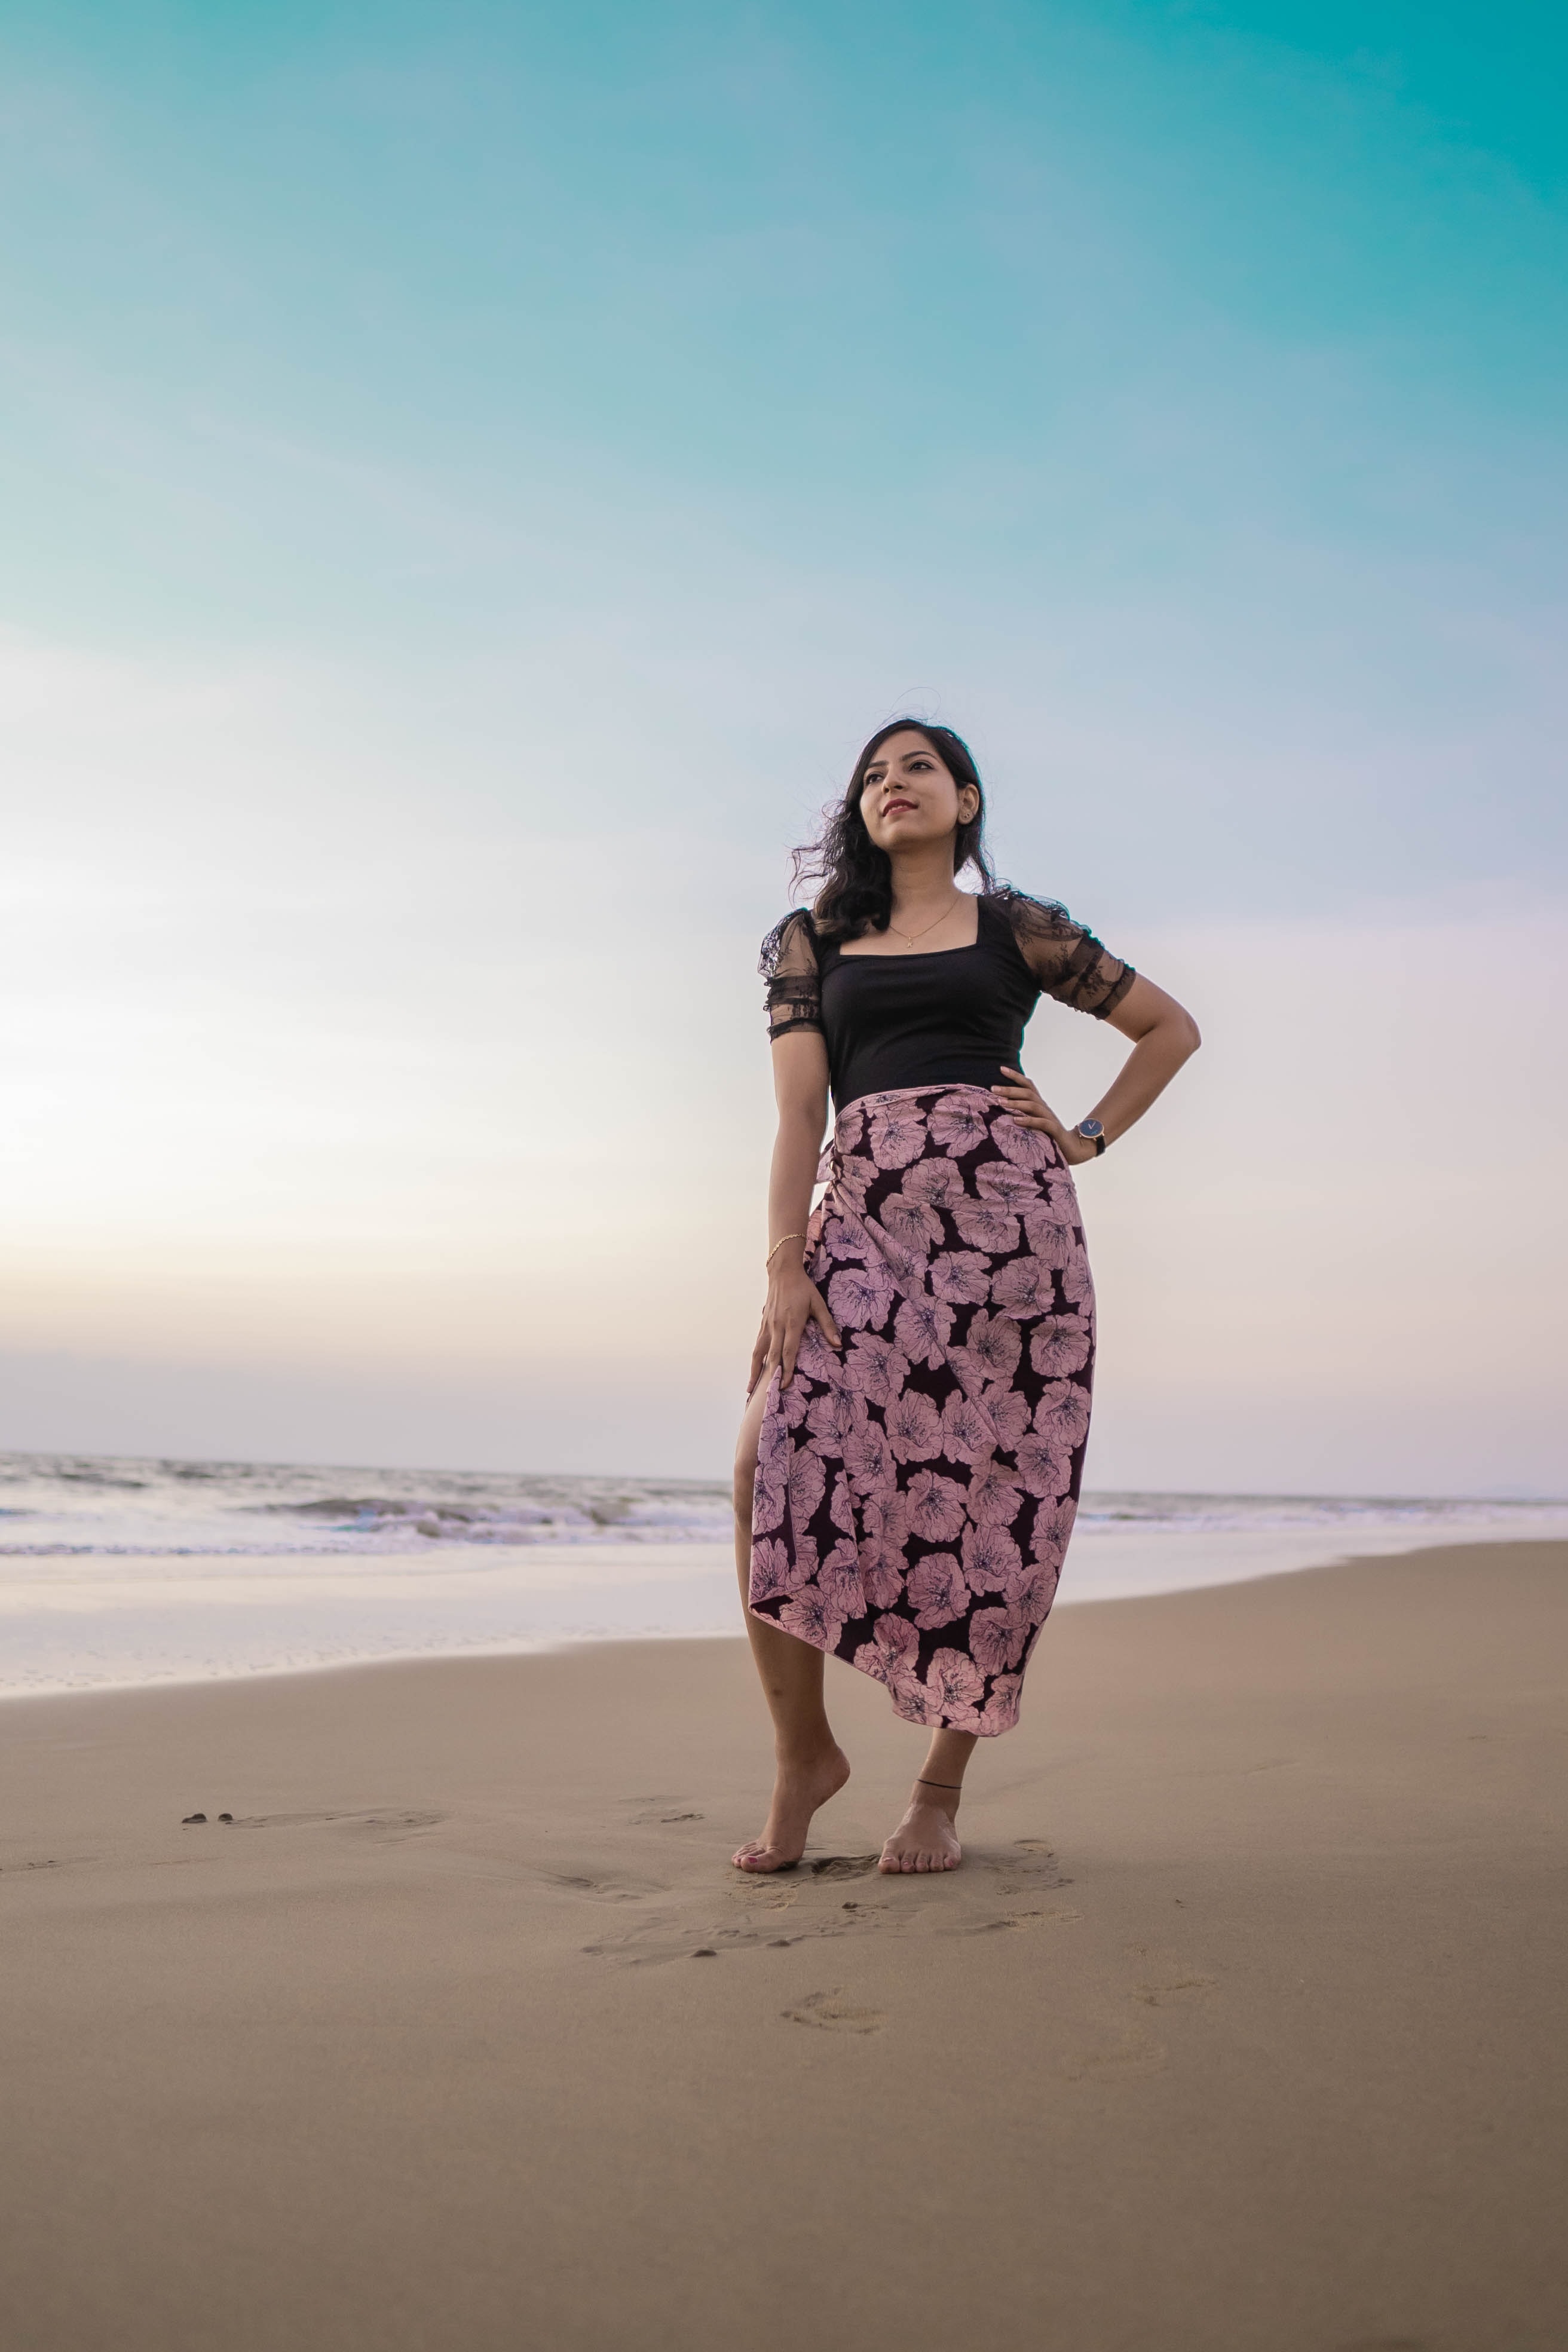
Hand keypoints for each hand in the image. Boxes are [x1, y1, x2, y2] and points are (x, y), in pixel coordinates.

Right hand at [748, 1260, 841, 1396]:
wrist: (783, 1273)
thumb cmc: (803, 1288)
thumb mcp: (819, 1304)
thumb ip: (827, 1325)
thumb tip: (838, 1344)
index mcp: (792, 1323)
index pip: (789, 1351)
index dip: (787, 1369)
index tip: (785, 1385)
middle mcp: (777, 1326)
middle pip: (773, 1356)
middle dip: (770, 1376)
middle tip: (767, 1395)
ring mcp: (767, 1325)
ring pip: (759, 1352)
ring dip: (755, 1371)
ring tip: (750, 1388)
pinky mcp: (763, 1323)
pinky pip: (757, 1345)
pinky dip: (754, 1359)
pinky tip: (753, 1369)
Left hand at [991, 1068, 1097, 1164]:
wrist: (1074, 1147)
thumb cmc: (1049, 1134)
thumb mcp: (1034, 1121)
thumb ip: (1023, 1113)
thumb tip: (1001, 1106)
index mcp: (1039, 1104)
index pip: (1028, 1085)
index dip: (1016, 1076)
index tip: (1001, 1068)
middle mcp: (1044, 1108)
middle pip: (1028, 1093)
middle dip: (1010, 1090)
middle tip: (993, 1089)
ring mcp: (1050, 1118)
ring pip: (1033, 1106)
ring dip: (1016, 1103)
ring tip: (1000, 1103)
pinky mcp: (1054, 1130)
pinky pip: (1042, 1123)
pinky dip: (1028, 1121)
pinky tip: (1016, 1120)